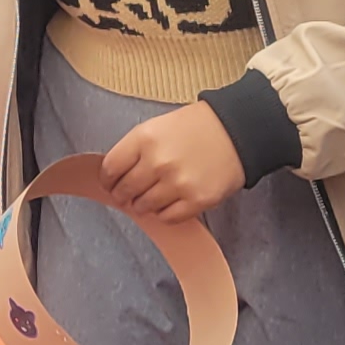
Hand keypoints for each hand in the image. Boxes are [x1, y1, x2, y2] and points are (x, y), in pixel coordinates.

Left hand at [99, 102, 246, 222]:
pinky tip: (169, 202)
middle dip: (123, 195)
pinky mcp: (197, 200)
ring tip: (151, 197)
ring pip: (144, 207)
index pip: (110, 169)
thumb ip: (134, 149)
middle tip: (128, 194)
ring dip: (143, 205)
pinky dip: (164, 213)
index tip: (110, 183)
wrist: (236, 130)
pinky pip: (167, 218)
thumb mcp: (156, 126)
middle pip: (125, 191)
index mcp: (144, 139)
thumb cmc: (194, 127)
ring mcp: (178, 183)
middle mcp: (158, 162)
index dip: (107, 179)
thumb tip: (114, 177)